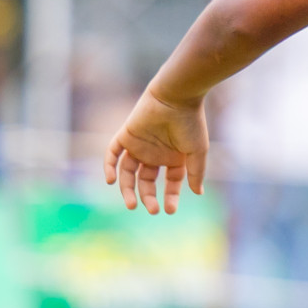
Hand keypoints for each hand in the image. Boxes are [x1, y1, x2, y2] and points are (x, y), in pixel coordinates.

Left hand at [104, 87, 207, 214]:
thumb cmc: (191, 123)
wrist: (177, 97)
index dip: (170, 196)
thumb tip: (198, 193)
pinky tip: (111, 181)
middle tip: (151, 209)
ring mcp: (139, 145)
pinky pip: (112, 154)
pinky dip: (109, 167)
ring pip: (127, 172)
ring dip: (127, 189)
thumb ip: (195, 173)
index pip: (170, 182)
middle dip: (148, 197)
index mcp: (173, 157)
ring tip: (132, 204)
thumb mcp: (197, 151)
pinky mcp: (126, 135)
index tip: (169, 210)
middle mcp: (155, 153)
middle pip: (146, 181)